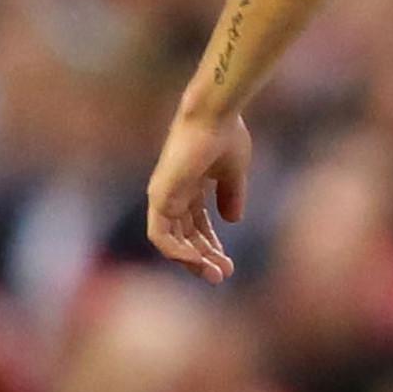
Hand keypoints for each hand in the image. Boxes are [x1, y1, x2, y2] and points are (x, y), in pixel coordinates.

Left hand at [147, 112, 251, 281]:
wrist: (215, 116)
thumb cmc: (226, 136)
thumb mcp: (233, 173)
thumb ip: (232, 196)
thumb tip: (233, 221)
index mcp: (190, 187)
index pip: (197, 226)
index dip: (212, 246)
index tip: (230, 263)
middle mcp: (172, 194)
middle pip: (184, 236)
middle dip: (204, 257)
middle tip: (223, 275)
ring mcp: (163, 196)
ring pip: (171, 241)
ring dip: (192, 259)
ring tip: (214, 272)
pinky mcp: (159, 197)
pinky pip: (160, 235)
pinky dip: (176, 251)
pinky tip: (196, 260)